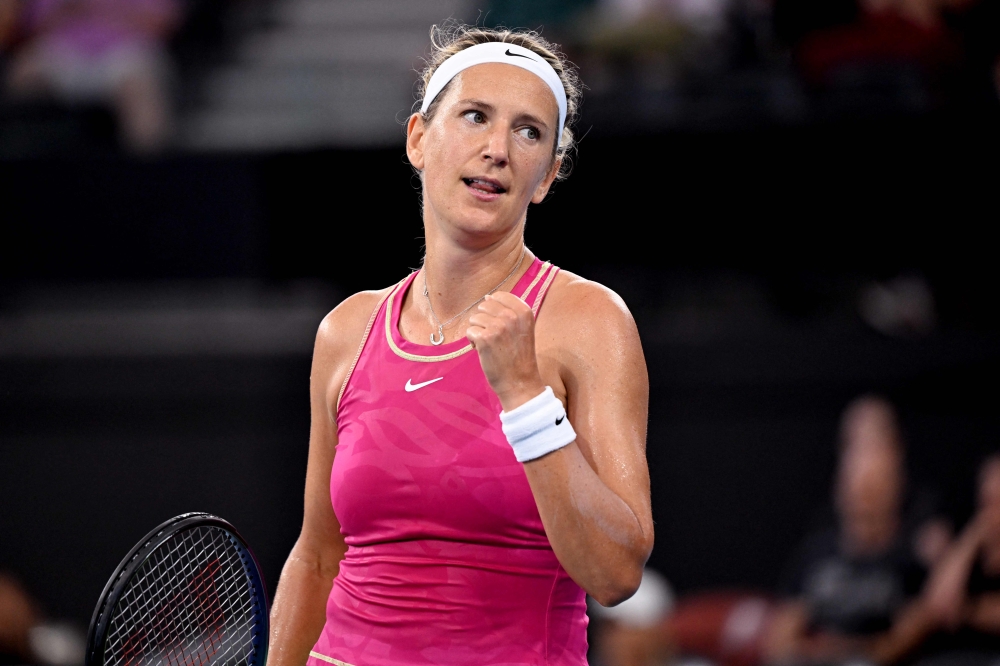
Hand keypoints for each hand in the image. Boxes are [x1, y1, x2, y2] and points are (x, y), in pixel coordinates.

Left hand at [466, 291, 544, 410]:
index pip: (499, 296)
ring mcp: (498, 326)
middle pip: (485, 306)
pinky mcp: (485, 338)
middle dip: (484, 321)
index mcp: (524, 312)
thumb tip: (488, 297)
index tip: (499, 324)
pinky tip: (483, 351)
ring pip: (475, 319)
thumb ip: (509, 311)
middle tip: (494, 337)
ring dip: (478, 332)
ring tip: (489, 345)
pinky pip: (469, 331)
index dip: (493, 309)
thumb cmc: (519, 356)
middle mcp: (512, 316)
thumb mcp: (523, 329)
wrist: (519, 382)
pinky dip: (473, 342)